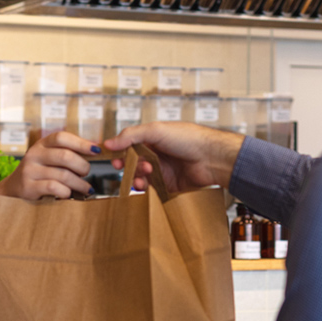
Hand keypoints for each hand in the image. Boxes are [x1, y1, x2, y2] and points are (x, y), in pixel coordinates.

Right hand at [0, 131, 97, 199]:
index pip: (62, 137)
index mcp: (42, 144)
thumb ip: (66, 153)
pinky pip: (53, 187)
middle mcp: (34, 154)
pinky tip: (70, 194)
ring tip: (86, 188)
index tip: (96, 150)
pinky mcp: (28, 186)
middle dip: (82, 166)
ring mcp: (30, 170)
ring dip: (79, 183)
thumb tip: (95, 149)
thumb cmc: (39, 172)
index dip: (81, 143)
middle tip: (87, 173)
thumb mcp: (48, 157)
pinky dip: (66, 191)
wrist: (13, 188)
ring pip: (63, 175)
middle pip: (65, 156)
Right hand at [104, 122, 242, 192]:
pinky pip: (152, 190)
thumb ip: (131, 136)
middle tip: (126, 168)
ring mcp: (164, 171)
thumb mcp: (156, 131)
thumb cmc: (189, 139)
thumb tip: (109, 143)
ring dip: (137, 177)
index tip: (115, 159)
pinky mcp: (170, 186)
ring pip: (141, 177)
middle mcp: (158, 155)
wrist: (212, 158)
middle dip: (129, 166)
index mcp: (154, 139)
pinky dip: (146, 189)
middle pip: (134, 163)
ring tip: (144, 174)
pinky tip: (146, 186)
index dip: (121, 153)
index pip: (130, 146)